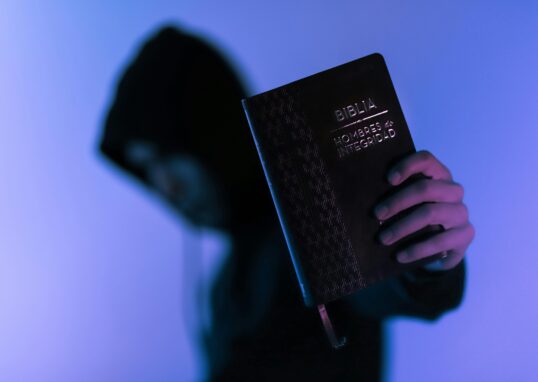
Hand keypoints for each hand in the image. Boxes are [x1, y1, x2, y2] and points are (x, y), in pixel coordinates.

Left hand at [373, 150, 474, 270]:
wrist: (441, 246)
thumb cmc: (416, 216)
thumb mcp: (408, 203)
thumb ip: (394, 195)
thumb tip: (362, 196)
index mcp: (438, 175)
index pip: (426, 160)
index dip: (407, 166)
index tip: (388, 180)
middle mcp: (453, 191)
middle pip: (426, 189)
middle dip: (397, 201)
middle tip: (376, 214)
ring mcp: (461, 212)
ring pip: (430, 213)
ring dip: (402, 227)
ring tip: (383, 239)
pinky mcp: (466, 234)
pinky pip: (440, 241)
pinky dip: (416, 249)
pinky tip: (400, 256)